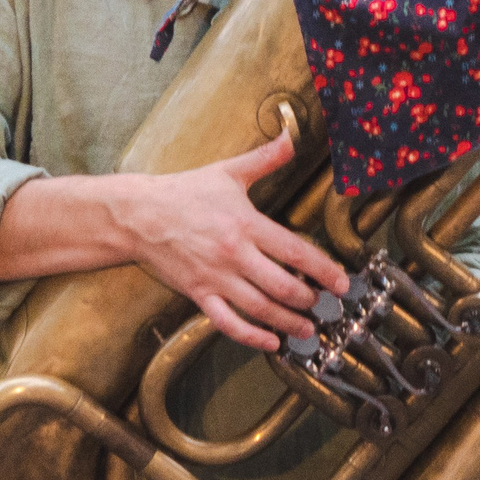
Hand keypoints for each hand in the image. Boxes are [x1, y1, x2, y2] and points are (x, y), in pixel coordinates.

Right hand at [116, 130, 348, 352]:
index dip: (323, 270)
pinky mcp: (198, 293)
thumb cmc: (183, 192)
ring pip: (260, 308)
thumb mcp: (228, 171)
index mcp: (246, 224)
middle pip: (283, 286)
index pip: (295, 251)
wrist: (139, 214)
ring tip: (308, 328)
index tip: (341, 283)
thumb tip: (292, 137)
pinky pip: (227, 321)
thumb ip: (265, 158)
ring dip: (289, 322)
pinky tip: (270, 341)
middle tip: (325, 306)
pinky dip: (251, 336)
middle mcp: (234, 254)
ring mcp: (216, 277)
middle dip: (310, 300)